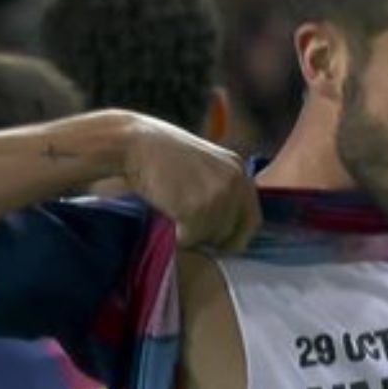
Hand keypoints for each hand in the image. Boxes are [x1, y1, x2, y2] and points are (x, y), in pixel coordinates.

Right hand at [123, 116, 260, 249]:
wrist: (135, 144)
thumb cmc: (162, 157)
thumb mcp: (205, 166)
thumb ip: (221, 190)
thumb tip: (228, 233)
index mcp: (239, 171)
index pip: (252, 220)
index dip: (235, 236)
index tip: (218, 244)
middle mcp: (236, 182)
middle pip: (232, 233)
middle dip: (210, 237)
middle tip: (186, 223)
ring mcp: (219, 194)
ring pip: (211, 238)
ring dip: (191, 234)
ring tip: (174, 211)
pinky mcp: (198, 207)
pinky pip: (192, 238)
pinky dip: (178, 236)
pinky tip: (167, 215)